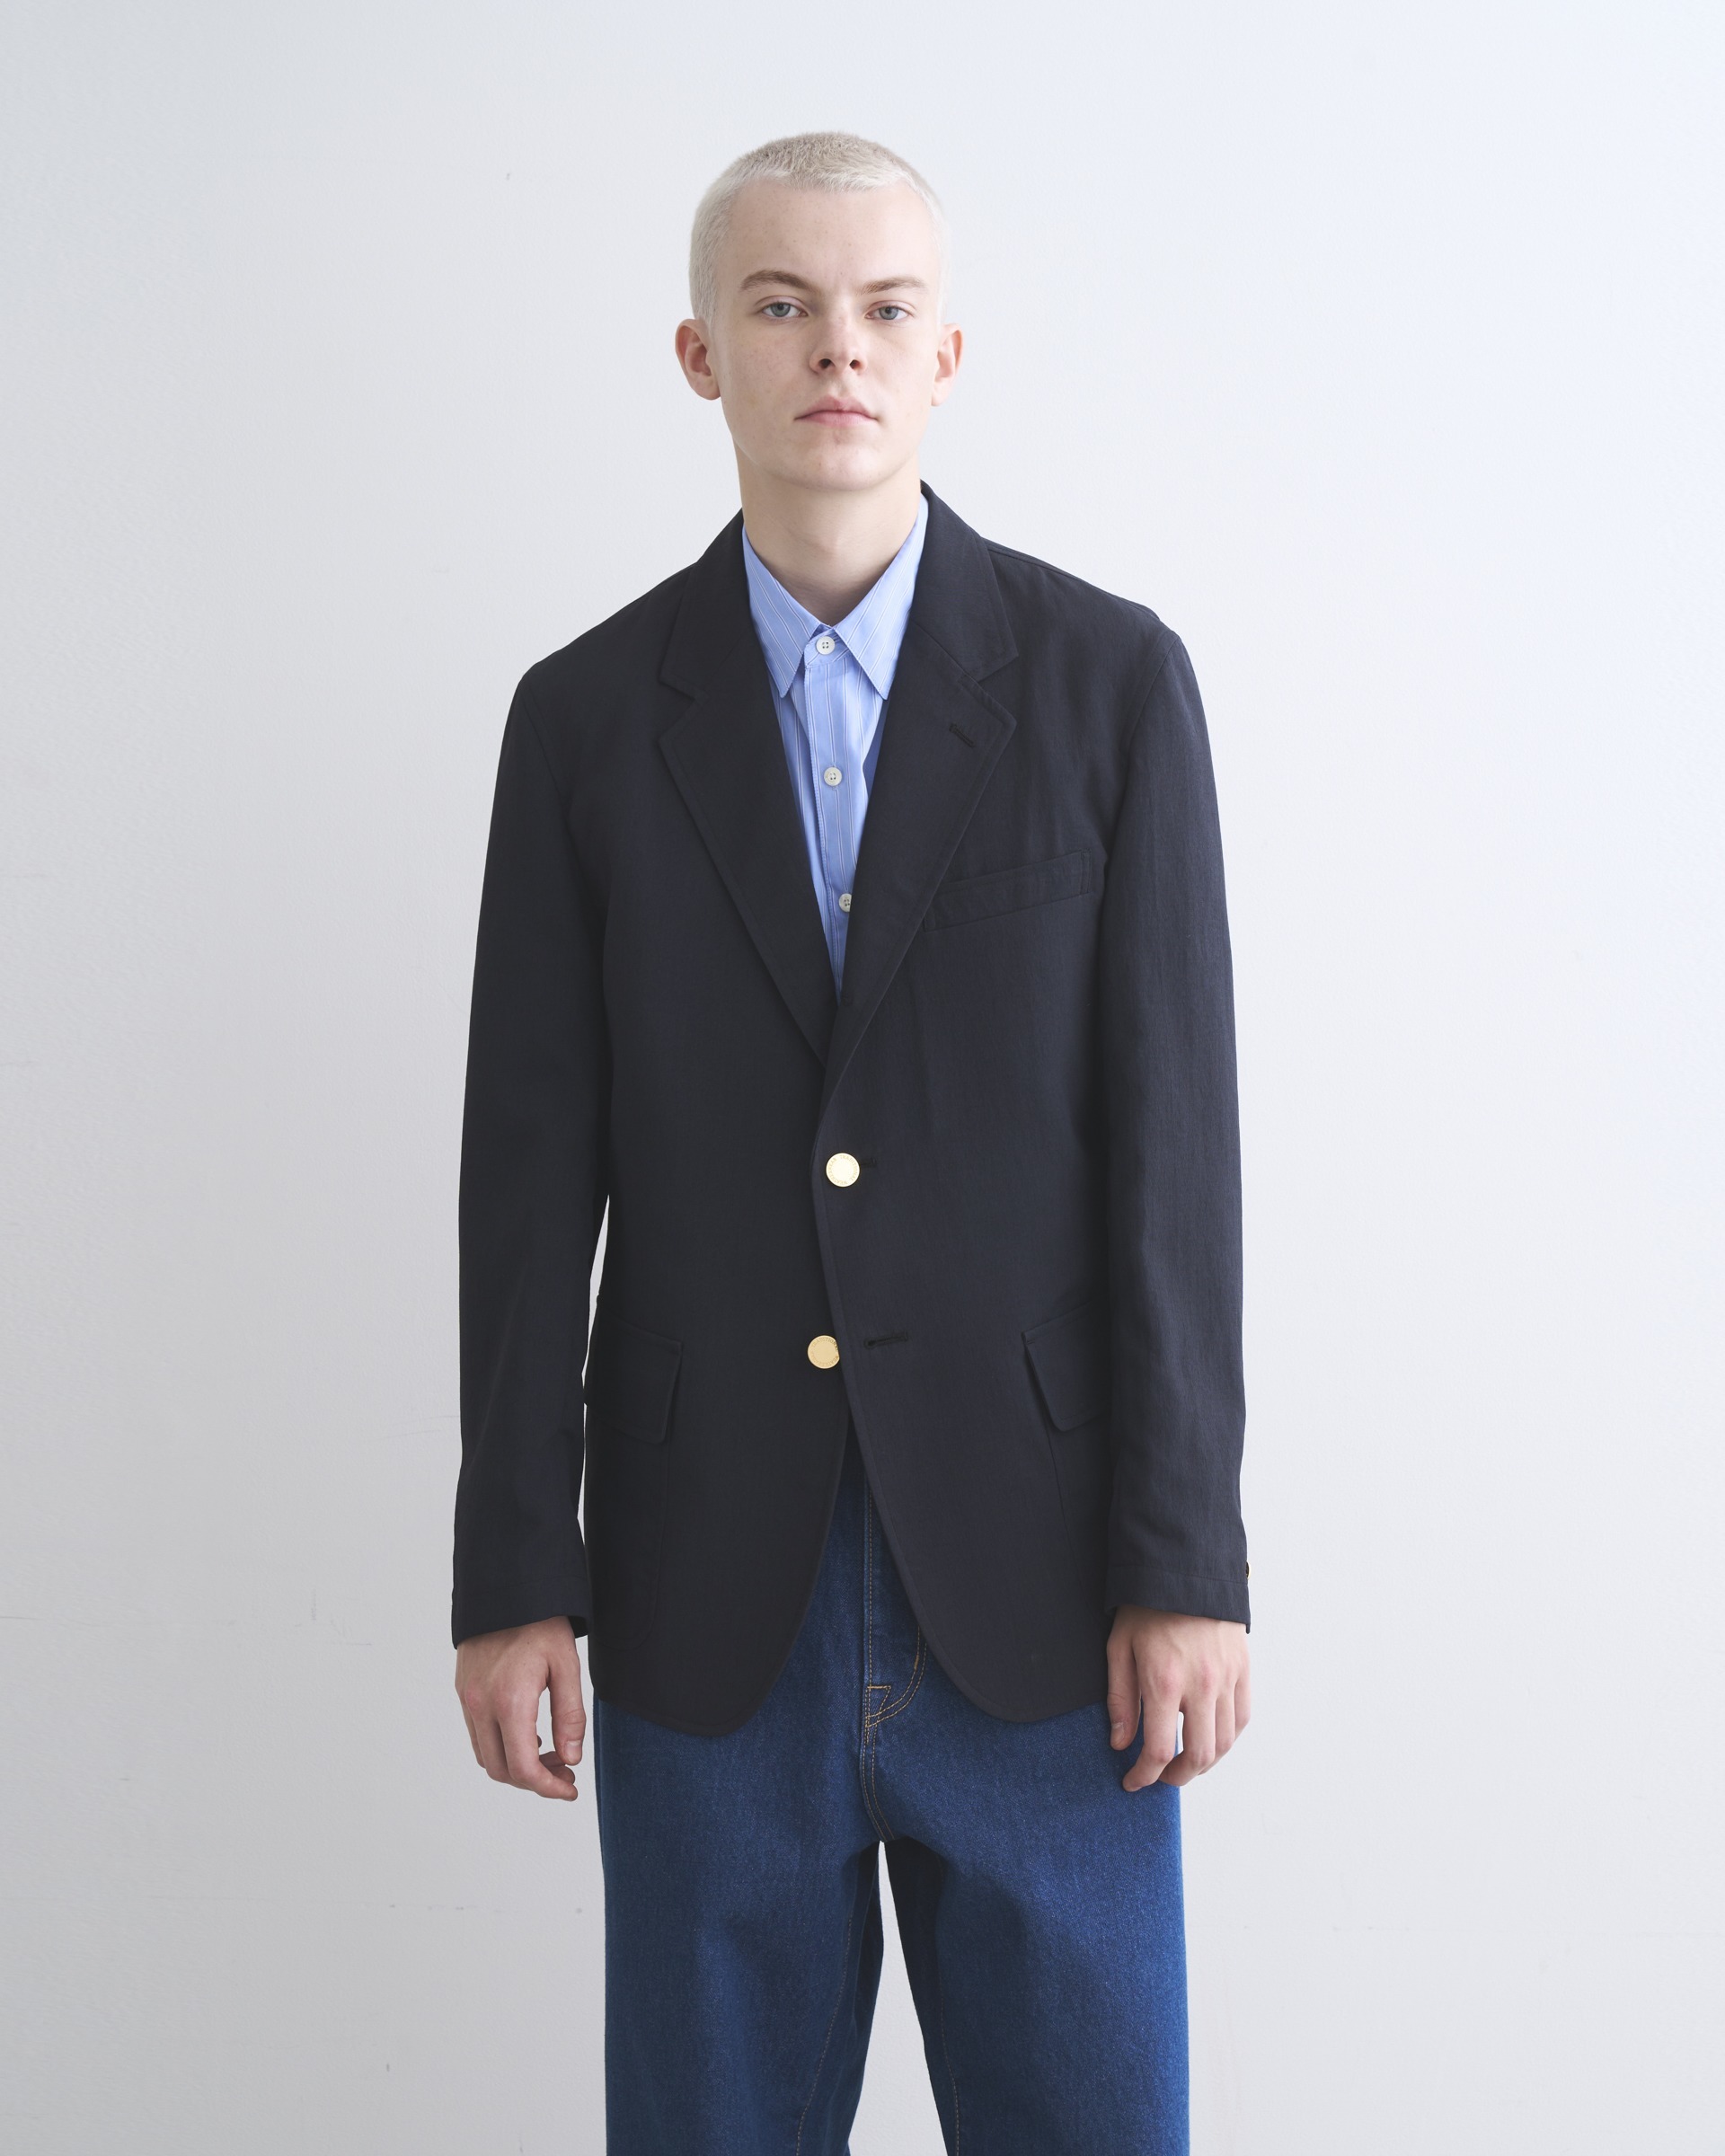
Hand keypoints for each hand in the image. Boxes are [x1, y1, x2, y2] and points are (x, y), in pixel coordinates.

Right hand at [455, 1617, 585, 1800]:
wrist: (507, 1590)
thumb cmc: (541, 1624)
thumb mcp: (567, 1666)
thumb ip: (570, 1715)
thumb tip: (571, 1758)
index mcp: (509, 1701)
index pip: (523, 1768)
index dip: (548, 1788)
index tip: (570, 1789)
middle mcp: (481, 1705)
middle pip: (501, 1770)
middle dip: (535, 1780)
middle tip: (565, 1771)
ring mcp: (467, 1699)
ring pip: (486, 1756)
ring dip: (516, 1766)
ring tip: (550, 1753)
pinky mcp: (462, 1691)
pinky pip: (477, 1735)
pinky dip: (501, 1747)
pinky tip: (527, 1735)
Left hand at [1106, 1607, 1249, 1791]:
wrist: (1186, 1569)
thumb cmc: (1146, 1608)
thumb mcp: (1119, 1648)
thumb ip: (1119, 1699)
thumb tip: (1120, 1744)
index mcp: (1164, 1682)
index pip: (1159, 1750)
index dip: (1144, 1775)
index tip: (1132, 1781)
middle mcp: (1200, 1685)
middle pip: (1199, 1756)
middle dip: (1176, 1777)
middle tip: (1160, 1776)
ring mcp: (1226, 1678)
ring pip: (1225, 1742)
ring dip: (1204, 1763)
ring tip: (1185, 1762)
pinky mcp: (1242, 1669)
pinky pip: (1242, 1718)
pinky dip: (1228, 1738)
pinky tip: (1211, 1738)